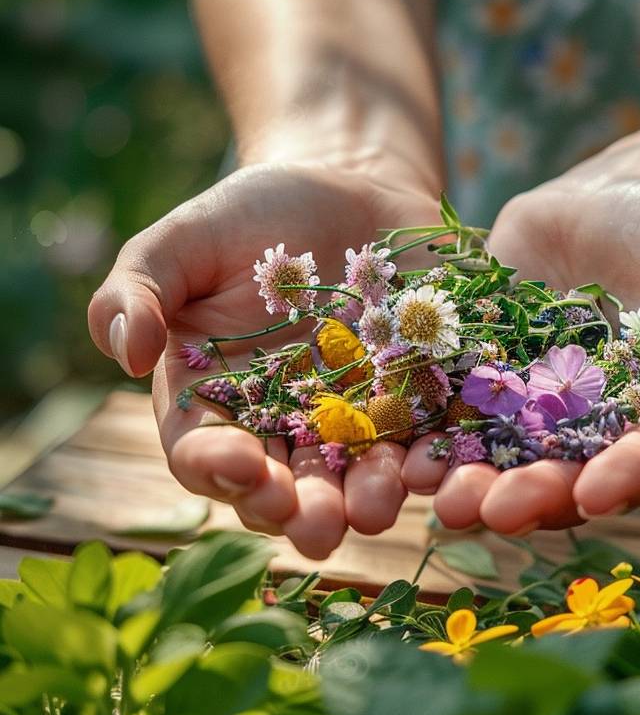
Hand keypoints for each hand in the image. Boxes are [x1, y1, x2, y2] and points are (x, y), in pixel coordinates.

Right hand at [88, 156, 440, 557]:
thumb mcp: (182, 241)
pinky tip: (435, 466)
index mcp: (216, 401)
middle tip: (316, 529)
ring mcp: (358, 418)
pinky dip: (432, 457)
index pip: (205, 453)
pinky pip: (428, 437)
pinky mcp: (421, 398)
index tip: (239, 466)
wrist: (348, 185)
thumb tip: (128, 353)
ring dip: (368, 499)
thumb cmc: (250, 218)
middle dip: (302, 513)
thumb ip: (138, 291)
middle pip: (288, 488)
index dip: (218, 469)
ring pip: (359, 477)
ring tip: (375, 508)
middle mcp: (287, 425)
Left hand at [401, 153, 639, 534]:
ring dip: (472, 484)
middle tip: (492, 510)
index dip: (631, 476)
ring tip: (435, 494)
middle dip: (533, 496)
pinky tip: (396, 451)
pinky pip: (458, 418)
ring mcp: (545, 415)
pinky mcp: (489, 387)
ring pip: (509, 460)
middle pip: (574, 475)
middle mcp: (611, 432)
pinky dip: (430, 438)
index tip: (597, 492)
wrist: (611, 196)